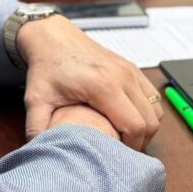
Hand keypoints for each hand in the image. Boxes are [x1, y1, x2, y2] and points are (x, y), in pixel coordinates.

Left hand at [17, 15, 162, 149]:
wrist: (53, 36)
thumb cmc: (47, 65)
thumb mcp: (36, 99)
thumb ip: (37, 128)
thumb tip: (41, 150)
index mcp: (104, 85)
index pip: (136, 126)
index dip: (131, 147)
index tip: (116, 154)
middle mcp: (123, 76)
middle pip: (151, 120)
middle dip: (140, 140)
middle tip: (121, 149)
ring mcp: (130, 70)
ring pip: (156, 108)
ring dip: (146, 126)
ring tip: (125, 135)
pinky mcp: (131, 68)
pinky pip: (152, 95)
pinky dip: (146, 111)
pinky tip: (127, 117)